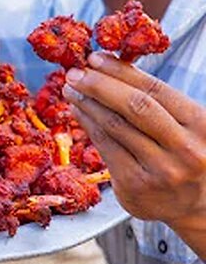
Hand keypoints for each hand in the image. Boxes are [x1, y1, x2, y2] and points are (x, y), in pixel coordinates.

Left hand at [63, 54, 205, 238]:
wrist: (195, 205)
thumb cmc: (184, 154)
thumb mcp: (185, 125)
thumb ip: (155, 100)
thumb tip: (105, 66)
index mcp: (202, 125)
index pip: (155, 89)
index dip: (120, 71)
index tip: (95, 58)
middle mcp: (185, 149)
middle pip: (134, 106)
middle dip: (98, 84)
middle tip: (75, 73)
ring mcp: (161, 170)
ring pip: (114, 125)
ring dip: (86, 102)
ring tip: (71, 89)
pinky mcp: (135, 186)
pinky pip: (104, 146)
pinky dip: (87, 124)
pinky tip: (78, 111)